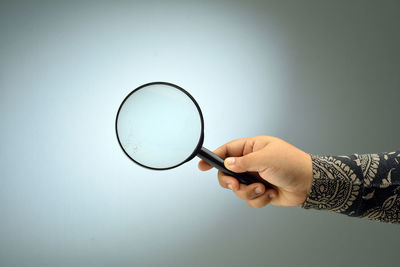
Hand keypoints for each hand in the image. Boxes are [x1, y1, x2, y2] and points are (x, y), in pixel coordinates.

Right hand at [198, 136, 312, 207]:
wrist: (310, 184)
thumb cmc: (292, 164)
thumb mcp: (266, 159)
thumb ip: (244, 162)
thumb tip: (227, 164)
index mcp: (252, 148)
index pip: (227, 151)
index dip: (213, 158)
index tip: (202, 166)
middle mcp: (251, 163)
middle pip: (227, 174)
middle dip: (231, 182)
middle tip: (236, 185)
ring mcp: (255, 178)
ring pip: (238, 189)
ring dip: (249, 192)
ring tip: (263, 189)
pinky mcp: (261, 192)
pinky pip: (250, 199)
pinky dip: (259, 199)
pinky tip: (271, 194)